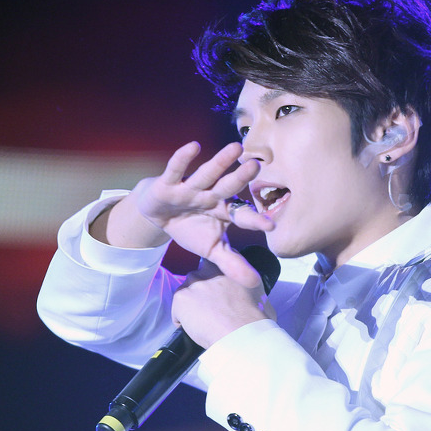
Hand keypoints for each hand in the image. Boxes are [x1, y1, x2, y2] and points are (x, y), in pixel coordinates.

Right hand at [131, 141, 272, 287]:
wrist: (160, 215)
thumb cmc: (191, 228)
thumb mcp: (211, 249)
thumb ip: (232, 264)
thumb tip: (254, 284)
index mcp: (224, 212)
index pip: (241, 216)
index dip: (255, 220)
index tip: (271, 225)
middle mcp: (211, 196)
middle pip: (228, 187)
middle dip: (241, 178)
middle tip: (257, 166)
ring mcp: (191, 188)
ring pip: (207, 174)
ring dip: (220, 161)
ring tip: (236, 147)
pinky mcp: (169, 183)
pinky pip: (176, 169)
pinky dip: (182, 159)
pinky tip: (193, 146)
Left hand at [171, 260, 275, 348]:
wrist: (243, 334)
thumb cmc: (255, 319)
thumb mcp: (260, 293)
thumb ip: (249, 286)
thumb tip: (252, 295)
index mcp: (228, 265)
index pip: (213, 264)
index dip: (213, 281)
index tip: (219, 294)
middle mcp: (209, 268)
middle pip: (197, 279)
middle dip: (201, 294)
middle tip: (213, 312)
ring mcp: (193, 282)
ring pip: (186, 295)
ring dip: (192, 308)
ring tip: (207, 322)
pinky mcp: (181, 298)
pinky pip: (177, 313)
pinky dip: (184, 323)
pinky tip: (199, 329)